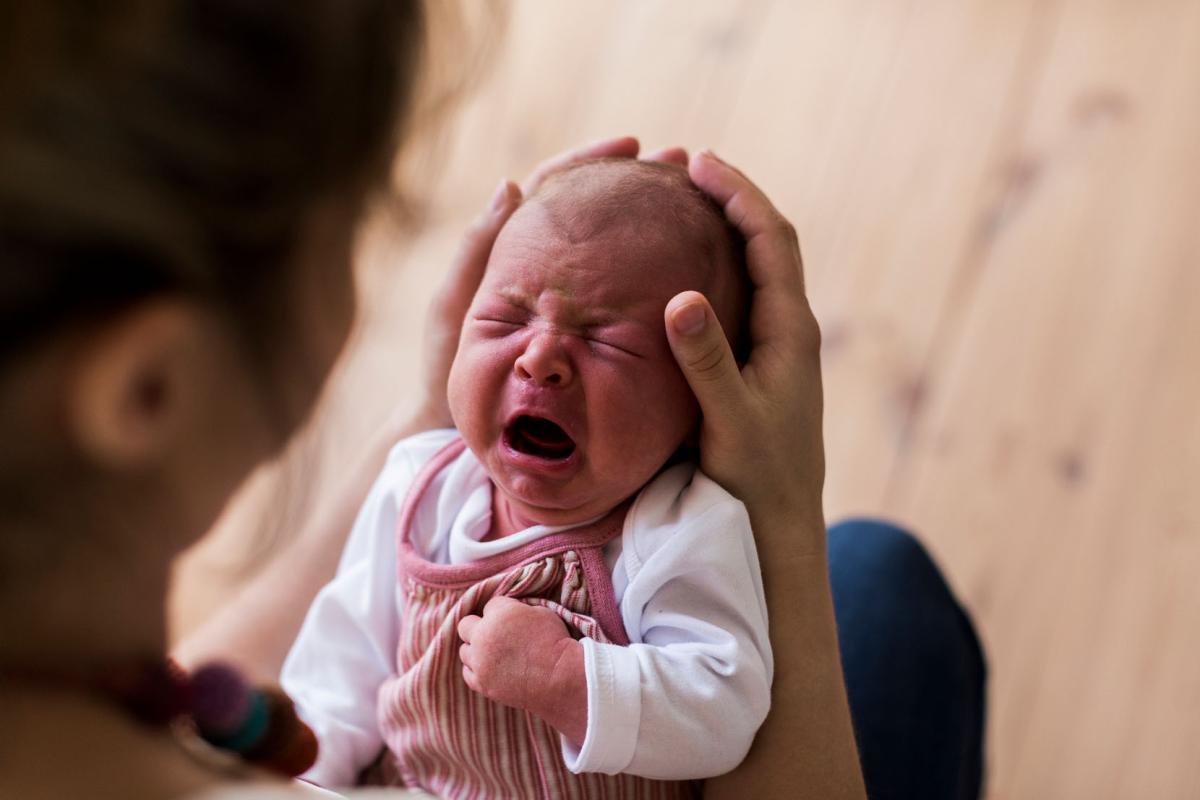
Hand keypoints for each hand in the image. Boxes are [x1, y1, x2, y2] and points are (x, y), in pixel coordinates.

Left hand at [408, 136, 688, 430]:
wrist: (458, 427)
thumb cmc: (449, 367)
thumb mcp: (455, 306)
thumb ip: (476, 250)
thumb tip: (511, 186)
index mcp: (514, 249)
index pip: (556, 187)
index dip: (592, 161)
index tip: (631, 145)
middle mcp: (550, 267)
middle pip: (597, 211)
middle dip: (639, 183)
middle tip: (682, 164)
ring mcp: (573, 299)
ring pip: (616, 250)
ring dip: (654, 222)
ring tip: (697, 202)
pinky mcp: (590, 331)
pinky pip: (625, 295)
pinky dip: (653, 274)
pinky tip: (689, 267)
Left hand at [457, 597, 586, 744]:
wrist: (561, 678)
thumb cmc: (556, 643)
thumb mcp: (541, 612)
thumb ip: (517, 609)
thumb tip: (509, 613)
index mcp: (499, 614)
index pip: (490, 605)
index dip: (503, 611)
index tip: (514, 620)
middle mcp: (483, 636)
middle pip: (465, 625)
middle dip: (479, 627)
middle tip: (496, 634)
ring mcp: (480, 662)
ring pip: (464, 651)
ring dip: (476, 649)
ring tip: (495, 654)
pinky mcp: (481, 683)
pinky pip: (467, 672)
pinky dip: (476, 669)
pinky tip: (490, 668)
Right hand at [664, 151, 825, 546]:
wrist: (780, 524)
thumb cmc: (757, 477)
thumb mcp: (729, 420)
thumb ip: (707, 361)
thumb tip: (682, 297)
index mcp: (791, 331)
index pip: (771, 240)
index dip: (738, 194)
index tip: (698, 162)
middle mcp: (790, 330)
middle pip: (768, 242)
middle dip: (731, 198)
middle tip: (685, 167)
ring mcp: (778, 347)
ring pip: (756, 268)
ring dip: (725, 228)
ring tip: (683, 202)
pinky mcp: (761, 365)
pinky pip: (741, 296)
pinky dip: (716, 266)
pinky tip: (683, 270)